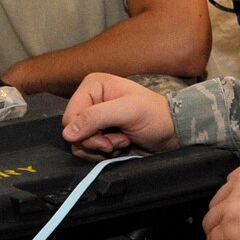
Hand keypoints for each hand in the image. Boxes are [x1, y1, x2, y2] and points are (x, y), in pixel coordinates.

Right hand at [61, 73, 177, 158]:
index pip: (70, 115)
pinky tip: (120, 146)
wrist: (171, 133)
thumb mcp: (128, 111)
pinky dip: (102, 153)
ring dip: (100, 149)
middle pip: (72, 131)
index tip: (107, 139)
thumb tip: (68, 133)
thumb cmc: (155, 116)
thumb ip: (95, 117)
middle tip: (119, 140)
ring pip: (78, 143)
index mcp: (92, 86)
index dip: (85, 132)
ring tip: (123, 141)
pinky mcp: (98, 134)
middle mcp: (90, 100)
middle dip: (95, 142)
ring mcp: (93, 119)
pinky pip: (87, 150)